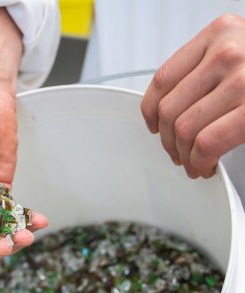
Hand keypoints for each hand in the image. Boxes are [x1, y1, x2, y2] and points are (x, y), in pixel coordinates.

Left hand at [141, 14, 244, 177]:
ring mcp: (244, 78)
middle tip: (177, 154)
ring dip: (183, 156)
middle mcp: (228, 51)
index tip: (154, 127)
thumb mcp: (239, 53)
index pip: (162, 79)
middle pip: (169, 110)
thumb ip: (206, 70)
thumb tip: (165, 110)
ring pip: (184, 130)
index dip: (150, 112)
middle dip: (167, 142)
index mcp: (219, 33)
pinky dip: (199, 162)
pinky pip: (207, 144)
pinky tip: (205, 165)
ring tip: (193, 163)